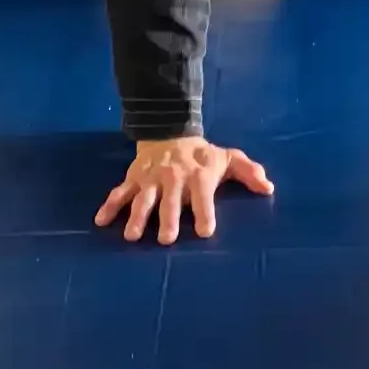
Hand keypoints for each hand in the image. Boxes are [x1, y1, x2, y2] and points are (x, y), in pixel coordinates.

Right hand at [95, 137, 273, 243]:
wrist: (170, 130)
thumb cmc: (202, 155)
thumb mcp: (227, 158)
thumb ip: (248, 172)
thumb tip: (268, 188)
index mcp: (198, 176)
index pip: (203, 195)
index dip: (205, 212)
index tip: (206, 230)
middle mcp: (174, 178)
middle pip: (170, 201)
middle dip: (168, 219)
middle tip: (166, 239)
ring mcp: (151, 179)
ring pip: (143, 199)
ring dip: (137, 217)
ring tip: (131, 236)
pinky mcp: (134, 178)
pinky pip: (120, 192)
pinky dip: (109, 206)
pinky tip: (100, 221)